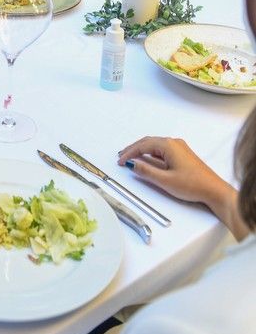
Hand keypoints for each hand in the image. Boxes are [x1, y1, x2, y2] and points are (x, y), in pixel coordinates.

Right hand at [117, 136, 242, 236]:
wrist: (214, 191)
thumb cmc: (193, 185)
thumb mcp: (165, 180)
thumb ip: (146, 171)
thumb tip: (132, 164)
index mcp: (169, 145)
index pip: (143, 145)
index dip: (130, 153)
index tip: (120, 161)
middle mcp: (174, 143)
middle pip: (148, 142)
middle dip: (134, 149)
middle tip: (122, 157)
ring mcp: (179, 148)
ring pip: (155, 146)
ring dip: (142, 151)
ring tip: (131, 158)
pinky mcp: (183, 155)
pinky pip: (162, 150)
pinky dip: (151, 154)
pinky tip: (147, 160)